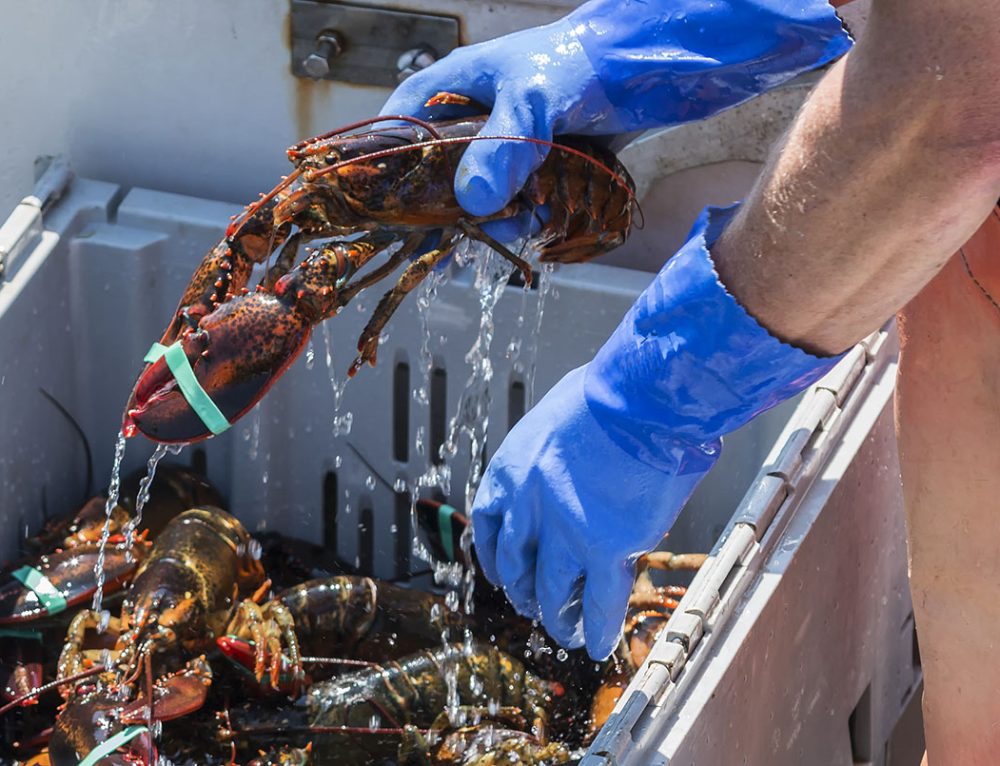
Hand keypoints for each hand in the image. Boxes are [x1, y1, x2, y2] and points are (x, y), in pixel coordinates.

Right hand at [381, 0, 850, 216]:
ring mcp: (508, 142)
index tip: (391, 213)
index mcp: (451, 88)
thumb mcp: (535, 101)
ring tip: (527, 220)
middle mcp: (474, 117)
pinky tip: (547, 216)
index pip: (395, 131)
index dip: (387, 173)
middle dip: (455, 210)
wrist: (653, 64)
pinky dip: (530, 215)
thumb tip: (473, 203)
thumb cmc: (585, 61)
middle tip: (468, 235)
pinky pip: (520, 200)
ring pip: (482, 197)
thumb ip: (503, 148)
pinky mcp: (540, 162)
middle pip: (438, 176)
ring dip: (500, 219)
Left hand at [472, 365, 707, 658]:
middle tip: (535, 603)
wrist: (642, 398)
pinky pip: (599, 602)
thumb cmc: (611, 394)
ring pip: (552, 592)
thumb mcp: (560, 413)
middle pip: (515, 565)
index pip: (487, 524)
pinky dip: (598, 628)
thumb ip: (556, 449)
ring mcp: (564, 530)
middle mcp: (527, 505)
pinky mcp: (605, 547)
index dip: (492, 555)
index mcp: (511, 469)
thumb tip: (572, 459)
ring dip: (557, 617)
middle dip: (524, 590)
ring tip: (566, 630)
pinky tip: (599, 644)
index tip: (500, 571)